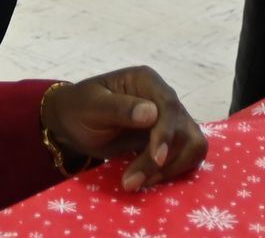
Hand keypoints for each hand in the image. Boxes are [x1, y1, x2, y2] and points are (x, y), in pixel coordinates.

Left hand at [39, 67, 205, 192]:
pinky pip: (184, 158)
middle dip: (163, 160)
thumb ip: (119, 108)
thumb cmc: (79, 108)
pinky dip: (170, 172)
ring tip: (138, 182)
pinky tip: (146, 180)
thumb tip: (152, 113)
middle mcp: (163, 98)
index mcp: (146, 81)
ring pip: (191, 146)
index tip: (157, 158)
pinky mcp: (169, 140)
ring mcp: (169, 120)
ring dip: (170, 169)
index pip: (169, 106)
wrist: (73, 124)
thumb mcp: (92, 106)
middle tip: (134, 181)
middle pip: (183, 130)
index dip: (167, 133)